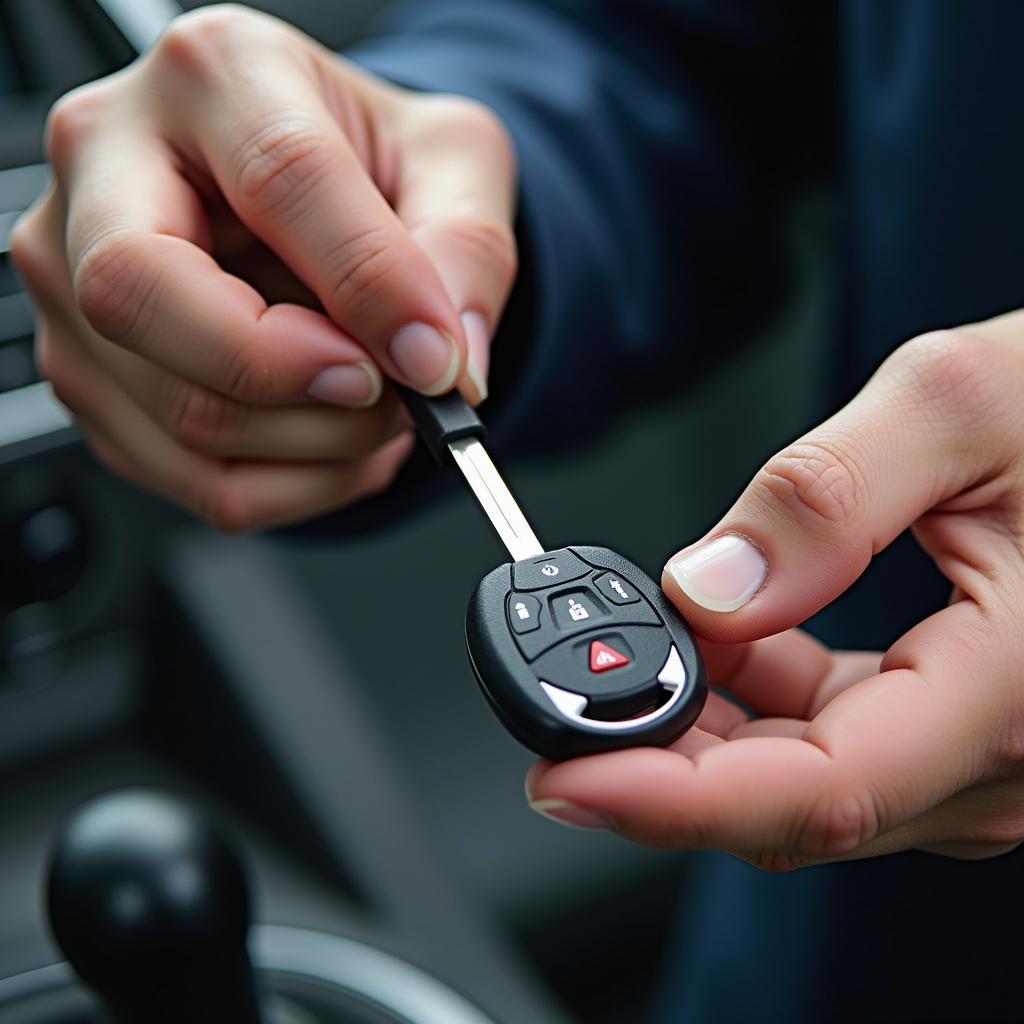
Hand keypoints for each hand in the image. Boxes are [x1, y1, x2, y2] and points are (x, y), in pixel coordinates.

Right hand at [10, 5, 515, 529]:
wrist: (315, 194)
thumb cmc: (369, 164)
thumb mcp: (453, 164)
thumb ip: (465, 249)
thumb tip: (440, 362)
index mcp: (214, 76)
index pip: (279, 183)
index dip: (367, 287)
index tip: (432, 358)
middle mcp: (108, 165)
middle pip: (146, 301)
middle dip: (296, 379)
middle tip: (384, 390)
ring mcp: (74, 276)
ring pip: (178, 413)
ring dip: (316, 446)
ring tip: (377, 411)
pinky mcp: (89, 370)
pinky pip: (195, 480)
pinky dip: (294, 486)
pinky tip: (335, 441)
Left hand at [528, 313, 1023, 868]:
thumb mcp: (964, 409)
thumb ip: (826, 499)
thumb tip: (707, 590)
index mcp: (1006, 698)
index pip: (814, 793)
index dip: (670, 801)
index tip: (564, 779)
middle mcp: (1000, 757)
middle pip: (784, 798)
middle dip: (659, 750)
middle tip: (565, 683)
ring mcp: (977, 752)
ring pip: (798, 773)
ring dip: (703, 718)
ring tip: (641, 635)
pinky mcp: (953, 722)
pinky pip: (830, 736)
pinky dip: (756, 695)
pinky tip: (725, 636)